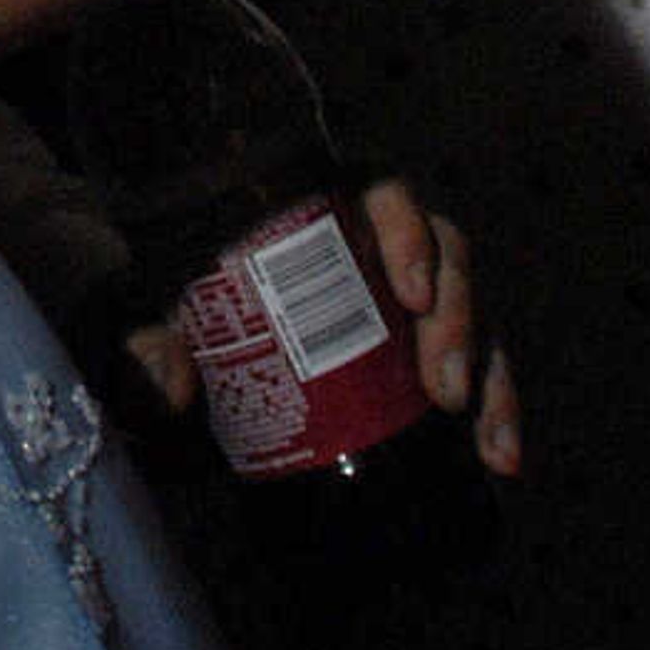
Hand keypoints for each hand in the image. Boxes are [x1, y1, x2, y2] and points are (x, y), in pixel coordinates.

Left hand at [119, 178, 520, 473]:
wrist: (195, 352)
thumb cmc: (185, 308)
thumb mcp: (159, 318)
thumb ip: (148, 343)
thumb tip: (172, 381)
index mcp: (323, 209)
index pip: (380, 190)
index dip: (406, 229)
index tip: (406, 292)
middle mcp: (378, 245)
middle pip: (443, 253)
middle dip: (457, 317)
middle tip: (443, 386)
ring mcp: (410, 301)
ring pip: (473, 311)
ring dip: (489, 369)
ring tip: (480, 434)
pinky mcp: (427, 354)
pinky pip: (480, 369)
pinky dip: (496, 411)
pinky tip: (501, 459)